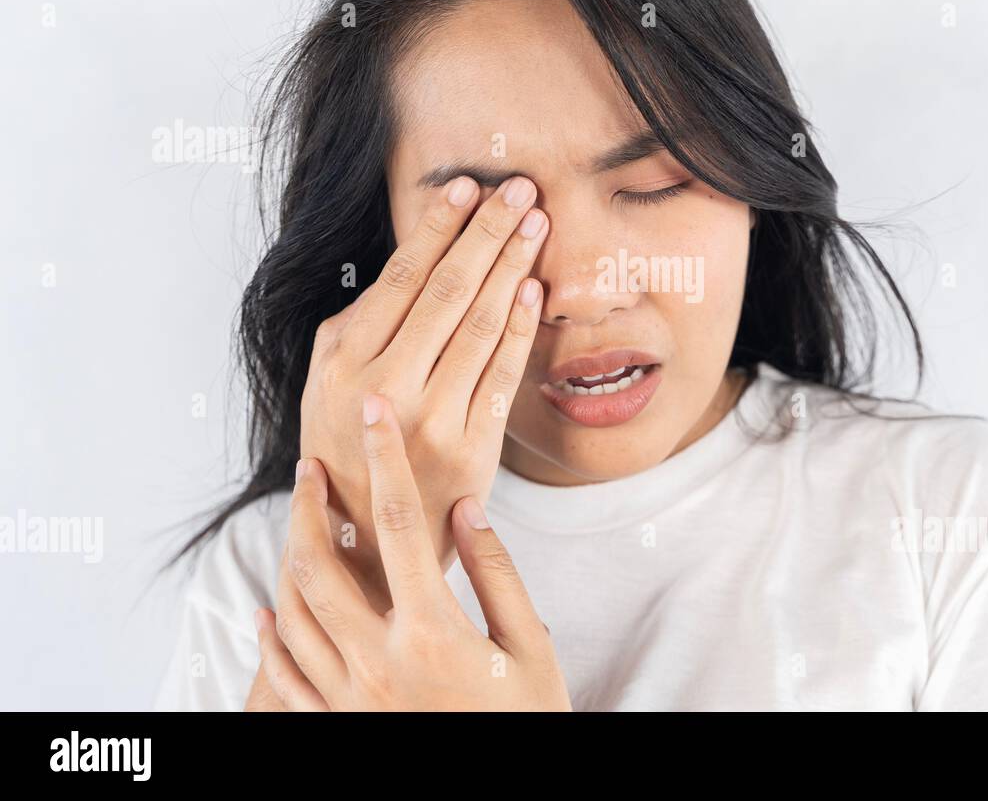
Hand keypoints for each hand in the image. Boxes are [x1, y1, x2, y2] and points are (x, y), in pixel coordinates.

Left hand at [252, 394, 570, 710]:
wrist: (501, 798)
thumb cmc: (526, 722)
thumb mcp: (529, 647)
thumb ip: (496, 573)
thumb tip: (465, 508)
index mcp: (432, 631)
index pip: (399, 524)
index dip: (385, 459)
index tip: (374, 415)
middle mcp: (377, 660)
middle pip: (320, 563)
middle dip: (308, 505)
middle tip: (309, 466)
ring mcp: (348, 697)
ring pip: (293, 613)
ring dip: (287, 558)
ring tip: (296, 522)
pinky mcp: (335, 725)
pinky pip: (284, 677)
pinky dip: (269, 639)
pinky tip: (267, 612)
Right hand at [299, 175, 547, 604]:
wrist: (362, 542)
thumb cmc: (346, 447)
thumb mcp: (328, 382)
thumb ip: (362, 326)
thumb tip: (414, 262)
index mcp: (344, 361)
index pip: (402, 277)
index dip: (438, 227)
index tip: (467, 186)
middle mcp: (387, 387)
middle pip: (448, 291)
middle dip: (488, 232)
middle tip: (520, 189)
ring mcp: (433, 418)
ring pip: (481, 326)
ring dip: (512, 267)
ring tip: (535, 223)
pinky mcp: (473, 448)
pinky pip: (504, 376)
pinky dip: (521, 328)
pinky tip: (533, 289)